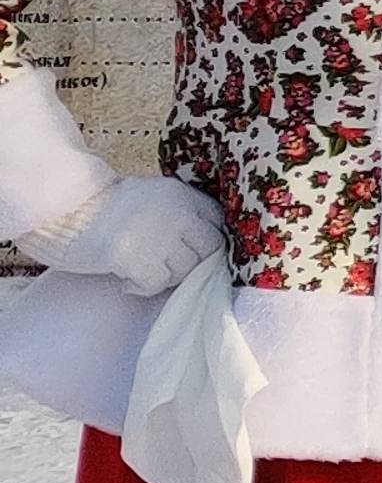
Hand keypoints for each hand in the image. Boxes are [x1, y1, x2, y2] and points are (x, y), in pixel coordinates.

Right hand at [27, 170, 224, 294]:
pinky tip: (127, 283)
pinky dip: (144, 288)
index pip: (218, 221)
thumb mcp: (151, 197)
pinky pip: (157, 283)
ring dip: (167, 278)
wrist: (63, 212)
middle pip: (210, 248)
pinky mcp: (135, 256)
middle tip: (168, 268)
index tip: (193, 251)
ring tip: (144, 274)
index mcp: (181, 194)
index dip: (209, 241)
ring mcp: (157, 235)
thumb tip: (207, 243)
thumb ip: (178, 212)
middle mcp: (176, 212)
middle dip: (193, 263)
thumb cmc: (105, 208)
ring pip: (186, 269)